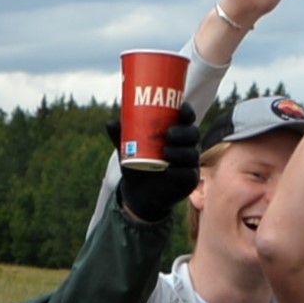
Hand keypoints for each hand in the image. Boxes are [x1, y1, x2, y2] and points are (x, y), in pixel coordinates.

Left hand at [120, 104, 202, 230]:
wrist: (139, 193)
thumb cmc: (137, 164)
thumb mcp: (127, 150)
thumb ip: (120, 136)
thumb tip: (110, 123)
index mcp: (176, 133)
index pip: (186, 119)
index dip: (187, 111)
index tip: (181, 109)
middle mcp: (186, 146)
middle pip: (193, 134)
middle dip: (183, 132)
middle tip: (168, 134)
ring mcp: (189, 164)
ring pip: (192, 153)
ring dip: (181, 151)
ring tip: (166, 152)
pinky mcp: (188, 181)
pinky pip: (188, 175)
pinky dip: (179, 172)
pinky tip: (170, 171)